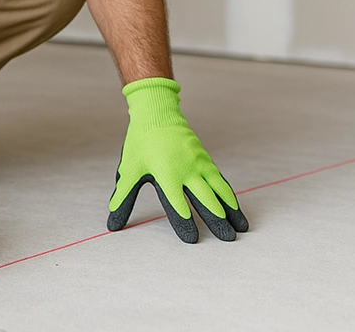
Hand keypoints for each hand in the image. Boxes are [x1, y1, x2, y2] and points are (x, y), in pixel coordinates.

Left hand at [107, 77, 247, 242]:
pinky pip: (220, 180)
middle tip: (227, 239)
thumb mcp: (129, 170)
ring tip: (241, 228)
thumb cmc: (141, 143)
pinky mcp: (205, 159)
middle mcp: (186, 169)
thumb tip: (113, 224)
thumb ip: (123, 198)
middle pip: (205, 199)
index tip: (193, 240)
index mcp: (166, 173)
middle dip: (216, 220)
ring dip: (231, 209)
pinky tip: (236, 208)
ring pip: (219, 190)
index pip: (176, 203)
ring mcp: (199, 163)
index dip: (184, 222)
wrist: (157, 113)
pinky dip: (229, 195)